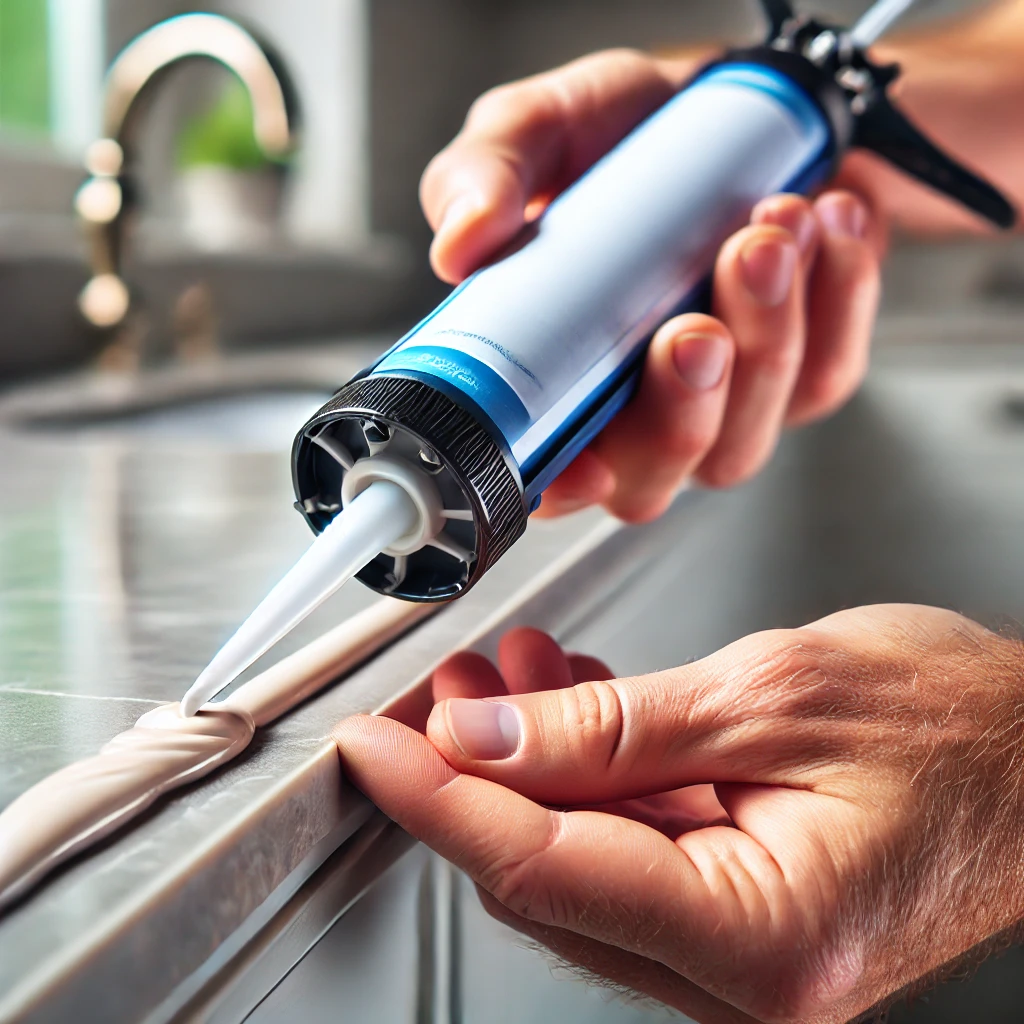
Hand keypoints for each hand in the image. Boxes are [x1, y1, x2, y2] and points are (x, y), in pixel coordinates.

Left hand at [335, 606, 1023, 1022]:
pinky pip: (629, 841)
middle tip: (445, 684)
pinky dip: (587, 768)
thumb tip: (486, 739)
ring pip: (579, 854)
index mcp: (763, 940)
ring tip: (506, 672)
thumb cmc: (959, 721)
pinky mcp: (737, 905)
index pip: (539, 871)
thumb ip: (613, 728)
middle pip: (547, 872)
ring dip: (530, 758)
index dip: (437, 799)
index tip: (373, 743)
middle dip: (477, 770)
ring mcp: (738, 946)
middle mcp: (745, 973)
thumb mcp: (771, 694)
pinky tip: (568, 702)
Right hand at [420, 49, 884, 520]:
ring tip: (766, 233)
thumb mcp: (535, 132)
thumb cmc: (621, 143)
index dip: (566, 486)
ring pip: (744, 438)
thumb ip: (485, 176)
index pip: (549, 472)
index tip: (588, 460)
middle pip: (654, 478)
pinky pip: (827, 374)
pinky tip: (823, 226)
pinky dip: (837, 299)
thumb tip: (461, 242)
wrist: (724, 111)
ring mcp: (723, 404)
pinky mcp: (802, 374)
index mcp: (556, 380)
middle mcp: (634, 413)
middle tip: (692, 325)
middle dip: (682, 408)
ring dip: (766, 340)